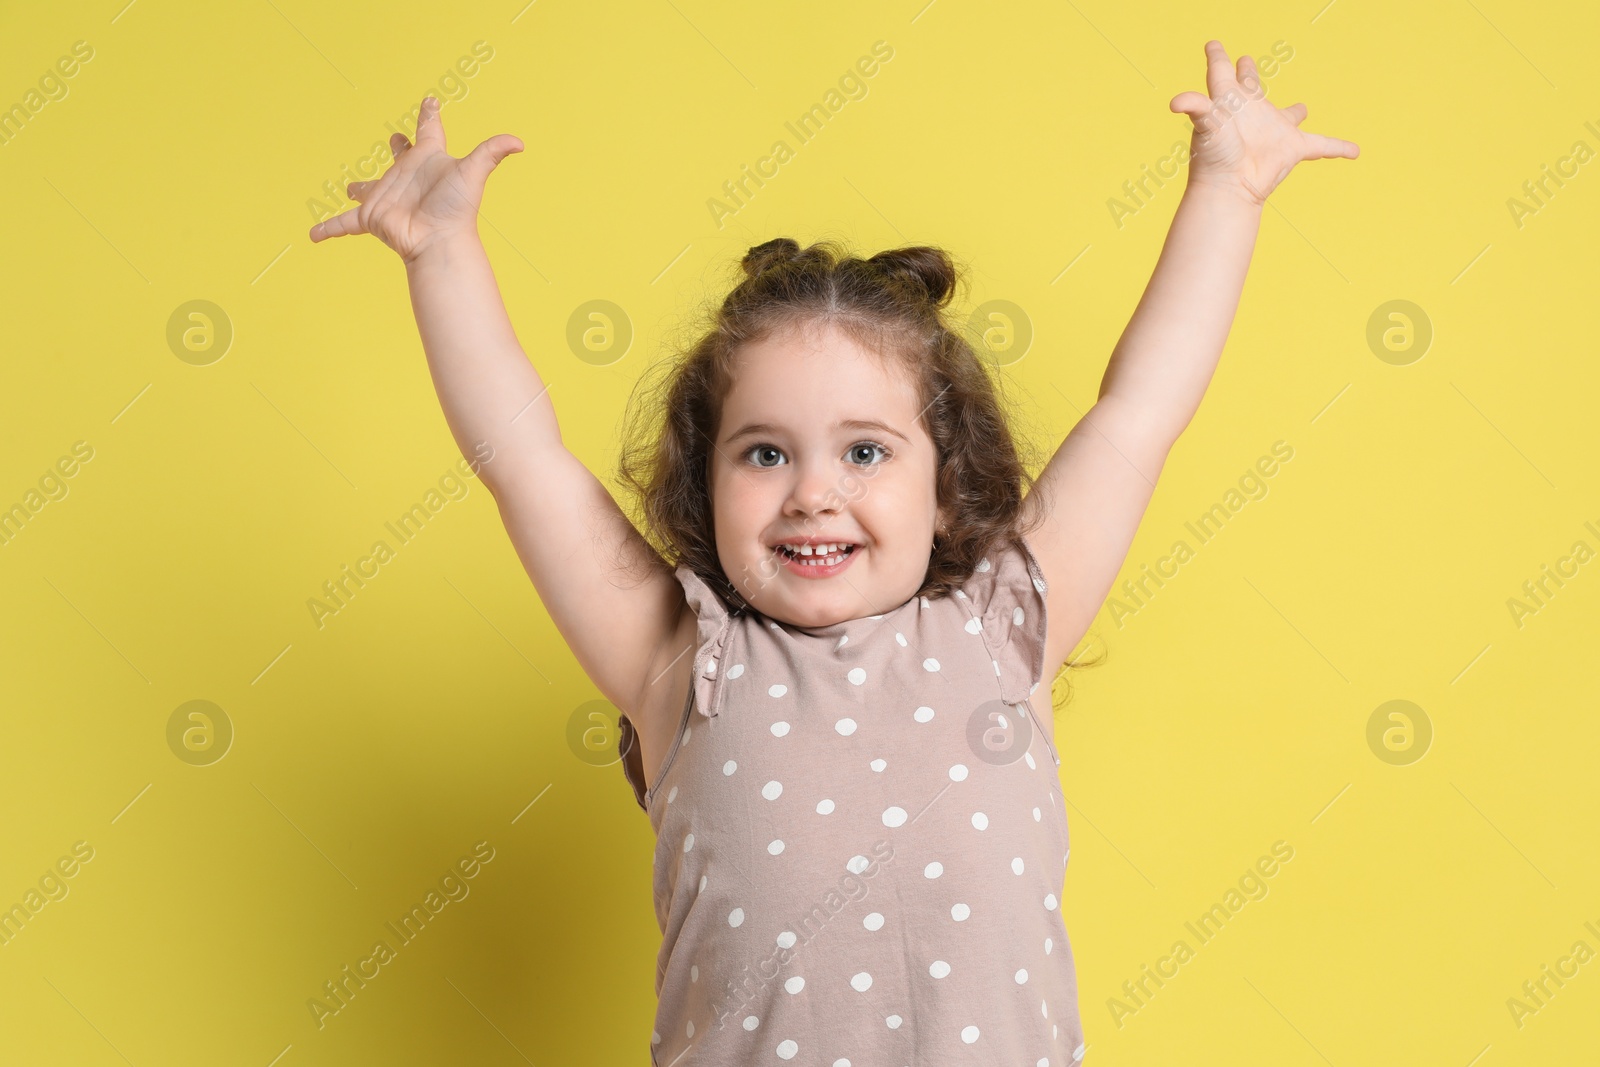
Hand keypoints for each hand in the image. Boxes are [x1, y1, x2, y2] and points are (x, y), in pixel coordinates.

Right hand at [308, 96, 522, 262]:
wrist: (439, 241)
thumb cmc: (457, 209)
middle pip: (400, 157)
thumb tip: (519, 142)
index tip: (432, 101)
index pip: (429, 130)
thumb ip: (492, 153)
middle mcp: (407, 176)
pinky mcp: (372, 217)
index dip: (430, 115)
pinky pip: (345, 223)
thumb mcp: (473, 173)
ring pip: (370, 188)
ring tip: (353, 186)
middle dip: (397, 148)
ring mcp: (387, 196)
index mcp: (427, 160)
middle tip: (395, 140)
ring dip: (362, 187)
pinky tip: (313, 237)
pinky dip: (329, 229)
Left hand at [1169, 40, 1357, 205]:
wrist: (1229, 188)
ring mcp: (1273, 131)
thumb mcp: (1206, 126)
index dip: (1219, 58)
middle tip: (1246, 61)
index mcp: (1230, 102)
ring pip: (1288, 116)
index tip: (1213, 45)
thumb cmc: (1214, 157)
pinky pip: (1323, 146)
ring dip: (1294, 113)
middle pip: (1251, 87)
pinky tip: (1354, 151)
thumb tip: (1176, 102)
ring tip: (1302, 108)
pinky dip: (1339, 148)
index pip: (1222, 72)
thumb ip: (1196, 107)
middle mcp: (1251, 113)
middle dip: (1249, 74)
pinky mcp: (1292, 149)